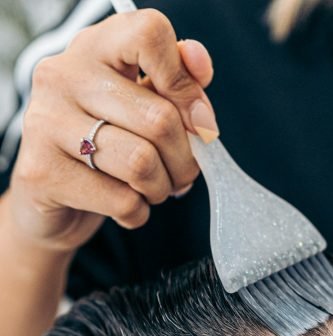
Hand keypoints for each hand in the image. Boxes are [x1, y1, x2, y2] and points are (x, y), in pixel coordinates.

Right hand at [5, 9, 216, 252]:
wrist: (54, 197)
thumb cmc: (110, 144)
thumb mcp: (143, 104)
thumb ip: (177, 81)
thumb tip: (200, 67)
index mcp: (95, 48)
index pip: (149, 35)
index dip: (185, 84)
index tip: (198, 120)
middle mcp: (62, 76)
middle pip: (159, 120)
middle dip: (186, 161)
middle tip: (182, 173)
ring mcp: (46, 123)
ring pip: (141, 163)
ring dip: (162, 188)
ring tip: (155, 188)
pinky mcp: (43, 173)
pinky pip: (122, 201)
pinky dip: (139, 212)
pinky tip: (129, 206)